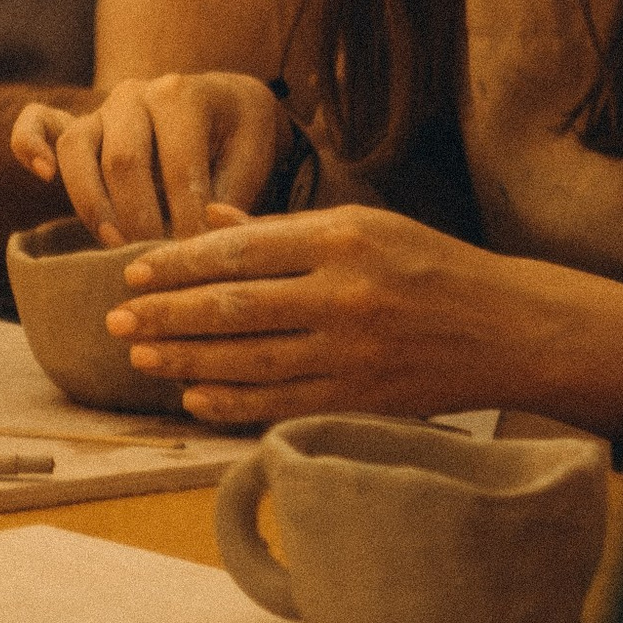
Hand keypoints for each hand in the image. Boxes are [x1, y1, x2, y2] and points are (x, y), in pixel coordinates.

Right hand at [11, 73, 280, 243]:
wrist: (221, 104)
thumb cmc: (237, 138)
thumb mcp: (253, 157)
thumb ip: (233, 196)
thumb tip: (207, 237)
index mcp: (182, 95)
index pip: (179, 165)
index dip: (188, 220)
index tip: (198, 262)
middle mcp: (135, 93)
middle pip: (124, 159)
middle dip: (140, 220)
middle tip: (157, 263)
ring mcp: (101, 107)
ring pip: (77, 147)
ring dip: (92, 203)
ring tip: (114, 246)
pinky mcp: (76, 122)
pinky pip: (37, 121)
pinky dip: (30, 144)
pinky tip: (43, 176)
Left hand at [108, 202, 622, 435]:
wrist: (506, 327)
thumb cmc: (427, 263)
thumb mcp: (360, 223)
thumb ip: (281, 228)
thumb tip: (209, 218)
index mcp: (339, 238)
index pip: (239, 250)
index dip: (179, 264)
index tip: (133, 273)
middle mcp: (343, 294)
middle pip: (235, 307)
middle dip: (168, 316)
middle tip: (116, 320)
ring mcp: (354, 352)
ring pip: (252, 360)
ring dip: (189, 362)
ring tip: (141, 357)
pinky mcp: (364, 398)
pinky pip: (285, 404)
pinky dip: (235, 403)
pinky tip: (196, 399)